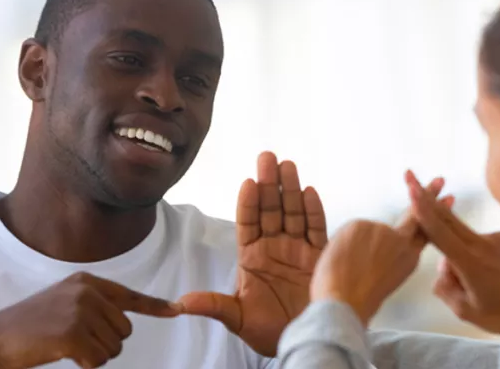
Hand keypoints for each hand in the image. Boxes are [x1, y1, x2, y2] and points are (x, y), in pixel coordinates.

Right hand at [0, 272, 179, 368]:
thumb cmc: (27, 327)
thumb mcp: (62, 304)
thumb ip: (93, 306)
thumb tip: (123, 323)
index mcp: (85, 282)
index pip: (129, 296)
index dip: (154, 306)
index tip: (176, 310)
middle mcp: (86, 291)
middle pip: (124, 330)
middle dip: (105, 344)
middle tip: (71, 341)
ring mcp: (80, 311)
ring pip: (113, 348)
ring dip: (93, 356)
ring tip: (63, 346)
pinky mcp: (73, 333)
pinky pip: (99, 361)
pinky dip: (85, 365)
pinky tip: (61, 355)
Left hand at [178, 151, 325, 356]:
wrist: (303, 341)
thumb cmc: (266, 331)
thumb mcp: (236, 318)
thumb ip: (213, 305)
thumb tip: (180, 304)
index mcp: (251, 256)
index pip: (247, 222)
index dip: (248, 203)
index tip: (247, 182)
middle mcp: (274, 247)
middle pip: (271, 210)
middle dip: (269, 184)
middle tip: (267, 157)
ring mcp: (297, 250)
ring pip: (293, 213)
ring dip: (290, 190)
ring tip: (287, 166)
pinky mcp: (319, 257)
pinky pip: (316, 230)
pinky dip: (314, 211)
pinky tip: (309, 192)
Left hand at [311, 176, 450, 324]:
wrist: (345, 303)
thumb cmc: (357, 300)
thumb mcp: (385, 279)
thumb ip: (388, 258)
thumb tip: (377, 245)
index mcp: (409, 259)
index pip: (425, 231)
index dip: (435, 214)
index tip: (447, 198)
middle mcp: (401, 242)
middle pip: (415, 215)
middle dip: (428, 196)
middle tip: (439, 180)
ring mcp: (382, 231)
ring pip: (365, 231)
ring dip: (355, 244)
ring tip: (347, 267)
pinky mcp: (362, 224)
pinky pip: (349, 231)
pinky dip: (341, 243)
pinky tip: (340, 260)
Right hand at [405, 172, 499, 347]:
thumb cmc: (498, 316)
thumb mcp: (462, 309)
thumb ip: (444, 285)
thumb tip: (443, 264)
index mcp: (472, 264)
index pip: (441, 232)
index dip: (423, 210)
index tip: (412, 189)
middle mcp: (485, 245)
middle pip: (448, 219)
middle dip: (427, 199)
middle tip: (410, 176)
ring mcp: (498, 238)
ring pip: (462, 236)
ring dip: (456, 249)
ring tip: (475, 281)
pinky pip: (478, 240)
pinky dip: (473, 251)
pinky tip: (488, 272)